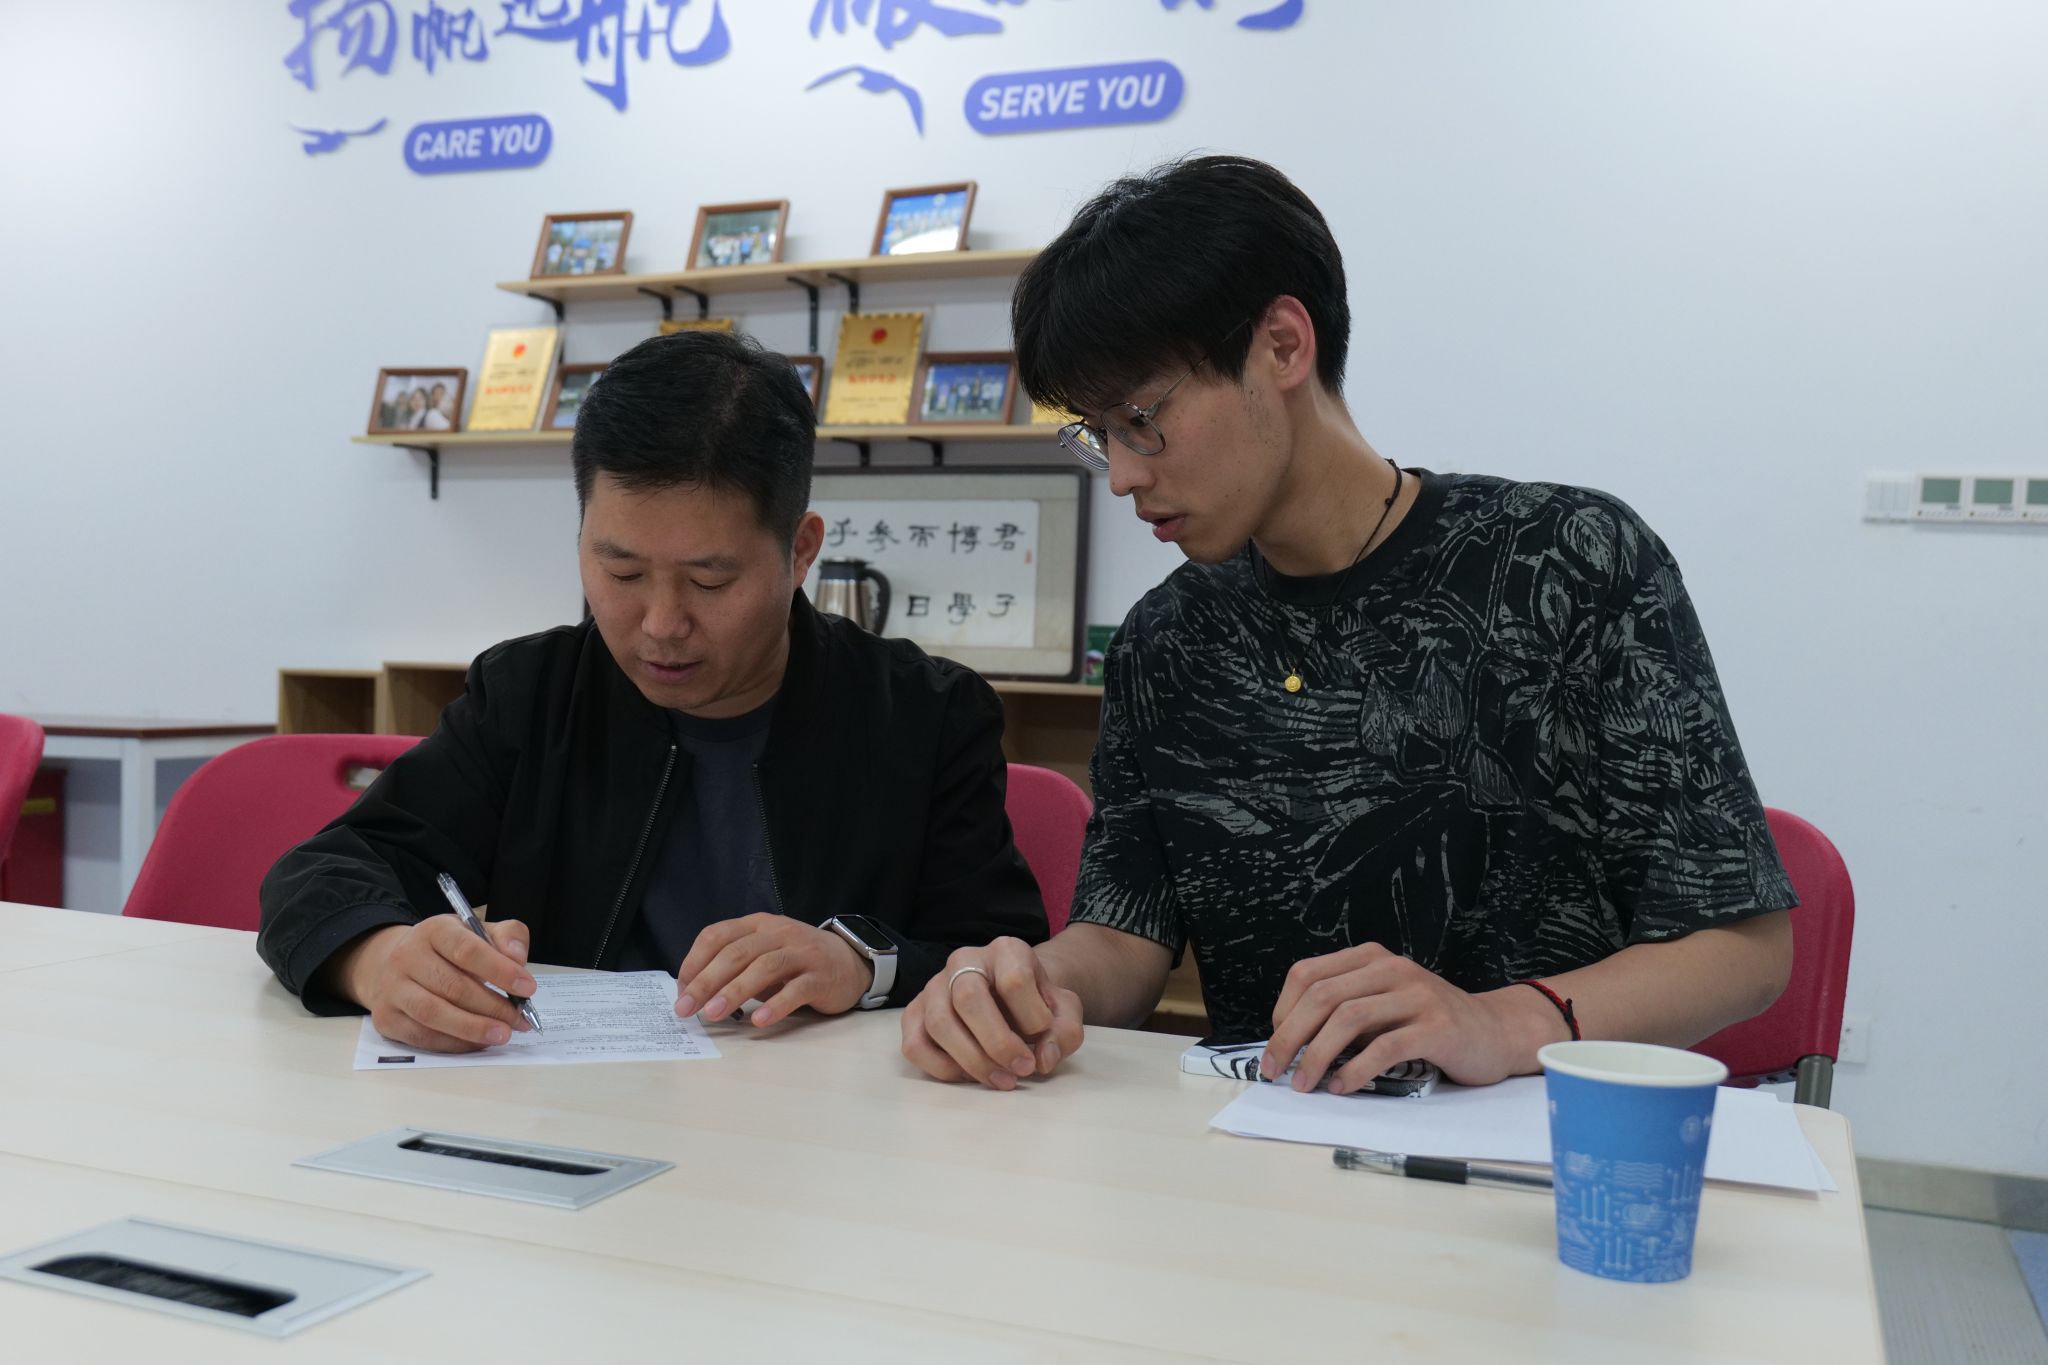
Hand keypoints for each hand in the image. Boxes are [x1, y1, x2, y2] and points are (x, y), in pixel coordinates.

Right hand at [339, 915, 536, 1052]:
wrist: (394, 964)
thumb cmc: (447, 950)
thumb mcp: (476, 931)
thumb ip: (506, 937)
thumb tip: (518, 957)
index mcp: (434, 930)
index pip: (467, 949)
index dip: (500, 970)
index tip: (528, 987)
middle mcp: (407, 957)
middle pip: (452, 986)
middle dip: (493, 1006)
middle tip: (519, 1019)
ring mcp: (393, 989)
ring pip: (434, 1013)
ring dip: (473, 1028)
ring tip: (502, 1034)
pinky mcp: (386, 1018)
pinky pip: (422, 1036)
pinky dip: (454, 1043)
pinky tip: (478, 1043)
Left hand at [674, 914, 871, 1026]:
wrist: (850, 962)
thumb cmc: (796, 962)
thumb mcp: (763, 954)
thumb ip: (735, 967)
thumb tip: (693, 993)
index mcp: (758, 925)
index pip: (717, 935)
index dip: (694, 962)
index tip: (680, 990)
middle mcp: (778, 933)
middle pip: (736, 953)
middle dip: (707, 981)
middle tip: (686, 1008)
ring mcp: (802, 952)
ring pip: (764, 967)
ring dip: (735, 991)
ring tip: (714, 1014)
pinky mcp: (821, 976)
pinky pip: (797, 989)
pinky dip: (777, 1005)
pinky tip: (760, 1021)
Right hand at [900, 938, 1082, 1089]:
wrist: (1013, 998)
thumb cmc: (1035, 1004)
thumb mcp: (1064, 1011)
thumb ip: (1065, 1032)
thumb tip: (1042, 1059)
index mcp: (1006, 951)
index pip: (1015, 979)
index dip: (1032, 1016)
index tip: (1043, 1035)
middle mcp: (964, 961)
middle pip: (969, 998)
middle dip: (997, 1043)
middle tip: (1022, 1070)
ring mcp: (934, 986)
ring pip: (939, 1023)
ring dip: (973, 1061)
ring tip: (1001, 1080)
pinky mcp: (915, 1013)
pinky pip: (914, 1045)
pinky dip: (942, 1069)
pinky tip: (969, 1075)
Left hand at [1260, 944, 1562, 1092]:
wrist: (1495, 1033)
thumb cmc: (1429, 1024)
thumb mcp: (1382, 1004)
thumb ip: (1345, 1011)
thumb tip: (1290, 1043)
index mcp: (1371, 959)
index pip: (1308, 975)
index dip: (1282, 1012)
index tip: (1275, 1045)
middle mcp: (1391, 969)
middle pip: (1322, 996)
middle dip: (1289, 1037)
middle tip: (1274, 1071)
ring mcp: (1416, 995)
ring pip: (1348, 1018)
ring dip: (1317, 1056)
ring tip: (1305, 1084)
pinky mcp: (1436, 1026)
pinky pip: (1384, 1047)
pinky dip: (1356, 1070)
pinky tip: (1342, 1086)